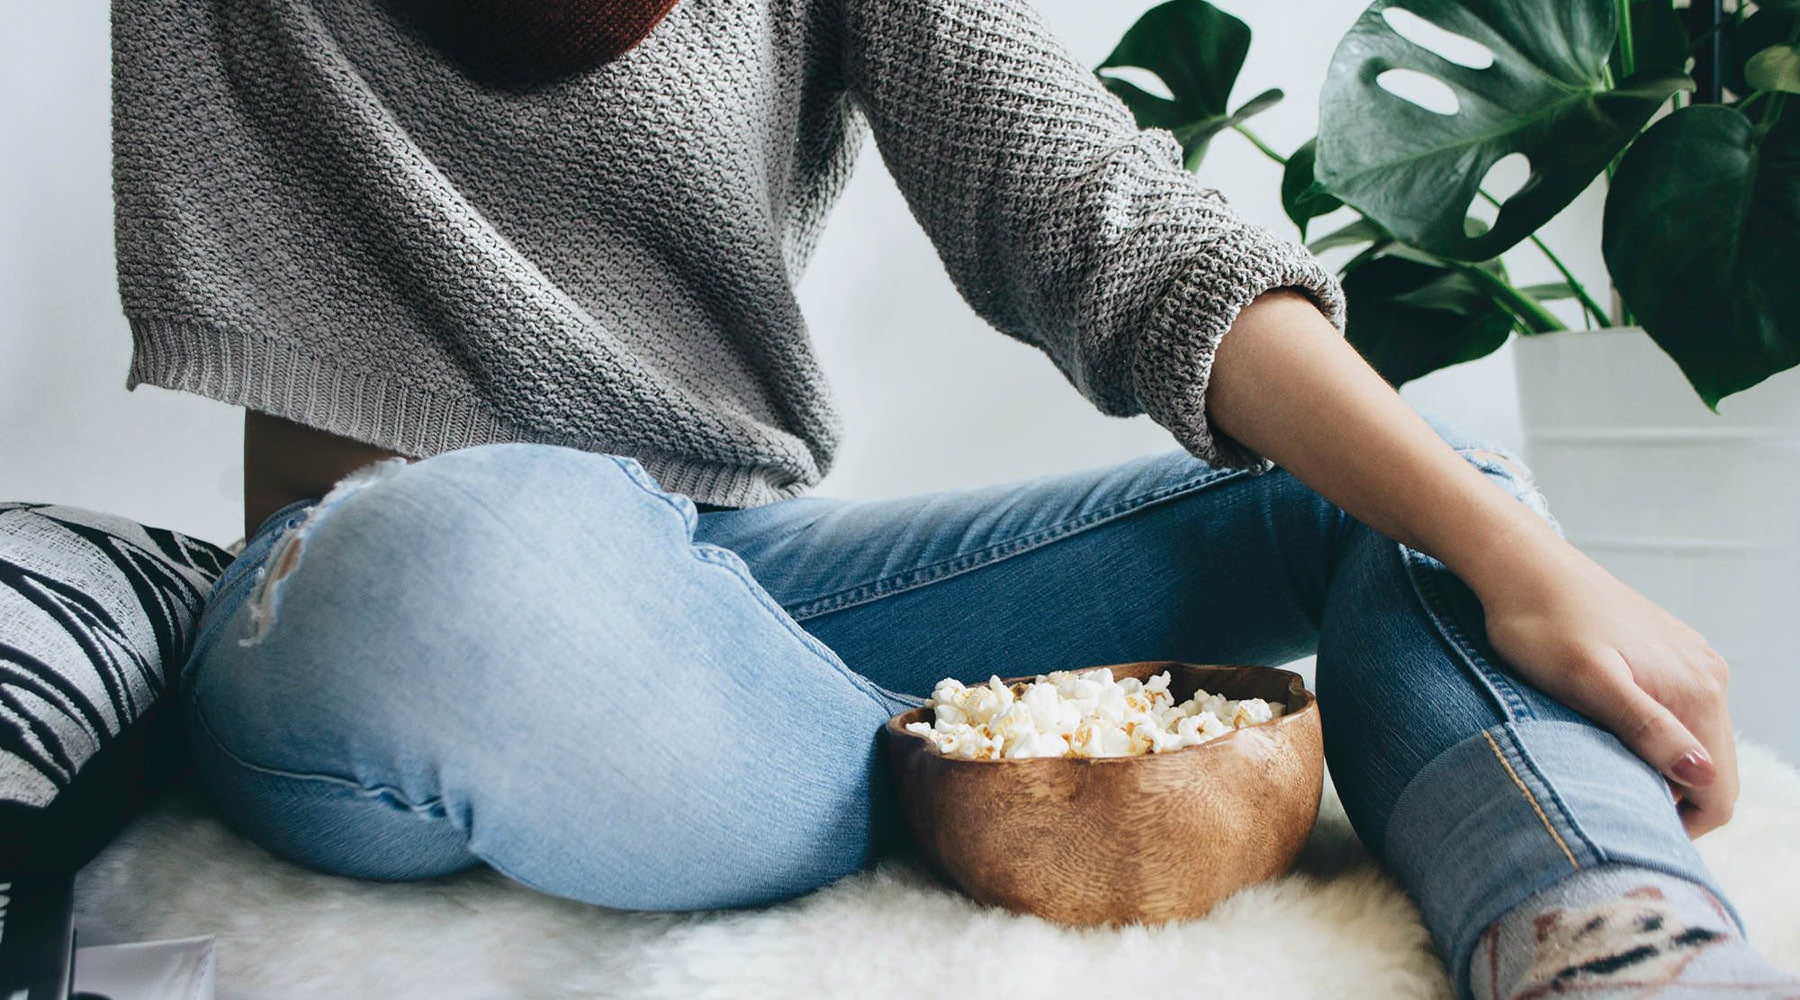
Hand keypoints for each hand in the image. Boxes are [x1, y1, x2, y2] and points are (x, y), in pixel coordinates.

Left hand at [1468, 524, 1735, 837]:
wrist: (1520, 565)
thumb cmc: (1541, 625)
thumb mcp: (1587, 683)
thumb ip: (1647, 728)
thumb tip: (1703, 775)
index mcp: (1698, 691)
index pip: (1719, 792)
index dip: (1676, 823)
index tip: (1621, 821)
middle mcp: (1708, 676)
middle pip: (1711, 771)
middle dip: (1666, 795)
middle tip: (1603, 793)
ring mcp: (1691, 661)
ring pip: (1693, 742)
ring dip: (1655, 764)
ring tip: (1598, 759)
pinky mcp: (1668, 651)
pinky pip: (1676, 711)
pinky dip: (1650, 734)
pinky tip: (1603, 727)